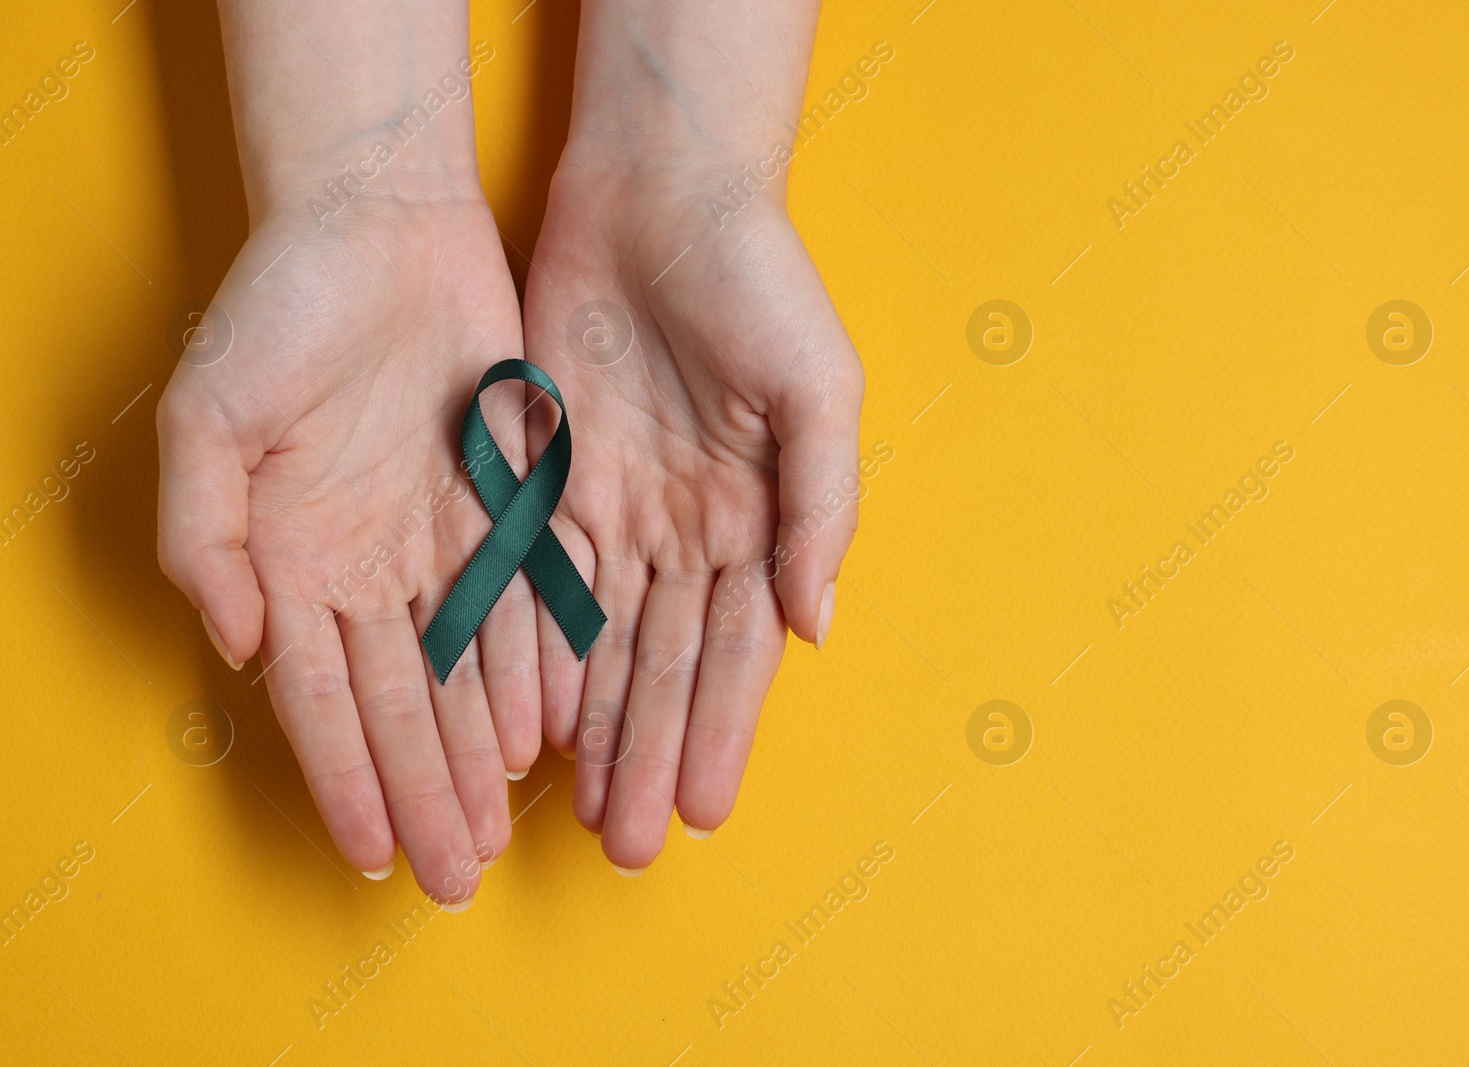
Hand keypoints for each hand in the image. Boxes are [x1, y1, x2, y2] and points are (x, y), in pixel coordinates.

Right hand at [157, 191, 539, 905]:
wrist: (381, 224)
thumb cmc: (280, 308)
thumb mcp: (210, 415)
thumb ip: (205, 536)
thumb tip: (232, 645)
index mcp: (292, 557)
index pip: (320, 697)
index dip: (346, 777)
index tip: (371, 855)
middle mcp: (369, 565)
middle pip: (402, 704)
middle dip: (427, 792)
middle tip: (457, 874)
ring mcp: (441, 538)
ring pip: (467, 671)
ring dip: (482, 753)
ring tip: (501, 829)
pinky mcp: (507, 502)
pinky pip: (526, 601)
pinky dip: (535, 668)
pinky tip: (548, 732)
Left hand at [522, 152, 863, 868]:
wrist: (660, 190)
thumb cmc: (760, 279)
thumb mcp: (819, 387)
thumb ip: (820, 508)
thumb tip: (817, 628)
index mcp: (758, 515)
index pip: (737, 648)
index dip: (719, 729)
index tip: (701, 809)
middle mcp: (688, 527)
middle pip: (665, 663)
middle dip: (650, 754)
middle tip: (629, 846)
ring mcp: (616, 507)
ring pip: (602, 642)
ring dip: (597, 728)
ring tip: (581, 810)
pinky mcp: (548, 474)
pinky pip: (538, 583)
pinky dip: (535, 653)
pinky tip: (529, 718)